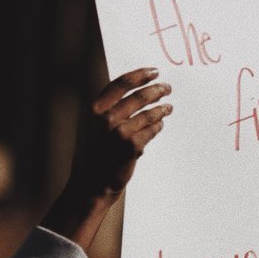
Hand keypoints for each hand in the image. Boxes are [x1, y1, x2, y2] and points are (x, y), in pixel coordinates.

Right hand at [42, 67, 171, 250]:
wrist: (90, 185)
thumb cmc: (91, 157)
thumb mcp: (90, 128)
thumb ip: (106, 111)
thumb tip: (131, 94)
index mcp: (93, 111)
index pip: (120, 84)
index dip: (139, 75)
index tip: (154, 71)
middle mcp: (106, 119)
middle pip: (138, 97)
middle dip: (156, 91)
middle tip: (167, 88)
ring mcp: (120, 133)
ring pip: (148, 114)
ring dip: (161, 109)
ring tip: (168, 108)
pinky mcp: (132, 146)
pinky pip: (151, 131)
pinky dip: (157, 126)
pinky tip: (160, 125)